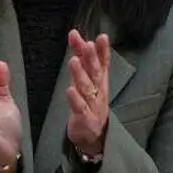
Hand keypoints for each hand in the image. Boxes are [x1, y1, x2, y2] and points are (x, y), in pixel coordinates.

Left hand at [65, 29, 109, 155]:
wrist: (93, 137)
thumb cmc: (88, 104)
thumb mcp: (85, 79)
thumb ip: (80, 58)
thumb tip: (75, 35)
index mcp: (99, 81)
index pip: (102, 63)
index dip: (102, 50)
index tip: (101, 37)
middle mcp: (98, 91)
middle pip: (95, 73)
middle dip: (91, 58)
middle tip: (87, 44)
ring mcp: (92, 105)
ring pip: (87, 88)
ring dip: (80, 74)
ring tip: (74, 61)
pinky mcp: (84, 119)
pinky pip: (80, 108)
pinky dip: (75, 99)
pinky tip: (70, 90)